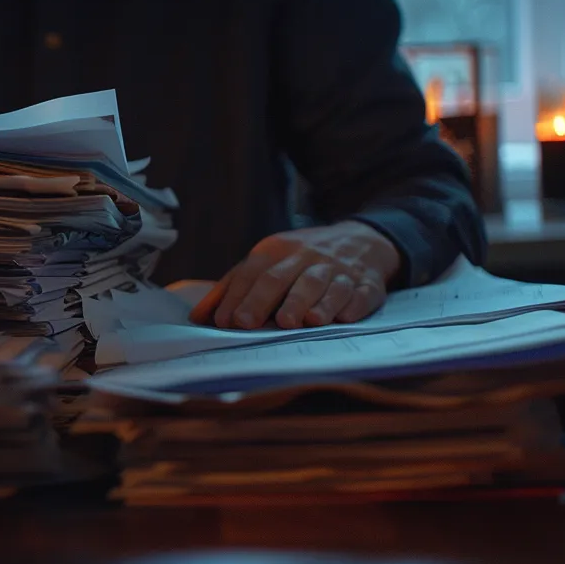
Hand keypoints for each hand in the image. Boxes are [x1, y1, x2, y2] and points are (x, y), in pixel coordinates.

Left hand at [191, 221, 400, 329]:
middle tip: (250, 323)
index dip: (238, 297)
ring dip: (308, 303)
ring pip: (321, 284)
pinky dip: (350, 306)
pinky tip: (342, 317)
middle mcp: (307, 256)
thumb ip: (232, 288)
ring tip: (299, 322)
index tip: (226, 321)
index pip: (253, 272)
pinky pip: (359, 293)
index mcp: (277, 250)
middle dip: (264, 300)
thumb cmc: (300, 260)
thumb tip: (197, 318)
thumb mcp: (266, 263)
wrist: (360, 240)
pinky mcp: (367, 284)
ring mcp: (339, 269)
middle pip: (282, 277)